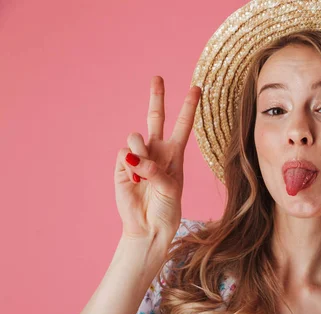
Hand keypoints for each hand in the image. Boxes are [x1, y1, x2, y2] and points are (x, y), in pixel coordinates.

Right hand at [114, 76, 200, 241]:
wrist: (149, 227)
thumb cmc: (167, 209)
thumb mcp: (170, 189)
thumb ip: (155, 170)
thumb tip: (133, 157)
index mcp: (175, 154)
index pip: (183, 126)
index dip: (189, 107)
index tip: (197, 88)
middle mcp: (157, 151)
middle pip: (156, 117)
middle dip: (157, 97)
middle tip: (158, 77)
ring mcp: (138, 157)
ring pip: (136, 136)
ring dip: (140, 153)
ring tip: (145, 176)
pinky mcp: (121, 165)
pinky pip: (123, 154)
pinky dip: (130, 166)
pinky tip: (135, 181)